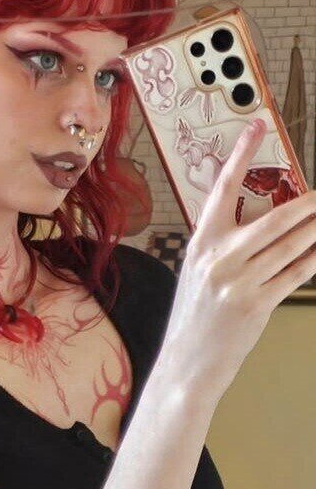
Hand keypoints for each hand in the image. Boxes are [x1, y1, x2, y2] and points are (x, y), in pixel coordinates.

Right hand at [158, 118, 315, 401]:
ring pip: (293, 244)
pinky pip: (297, 273)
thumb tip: (268, 221)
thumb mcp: (199, 274)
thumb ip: (226, 246)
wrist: (186, 362)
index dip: (241, 154)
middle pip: (275, 217)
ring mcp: (238, 282)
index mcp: (200, 244)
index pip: (222, 189)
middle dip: (309, 200)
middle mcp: (219, 259)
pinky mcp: (257, 304)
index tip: (257, 126)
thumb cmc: (194, 318)